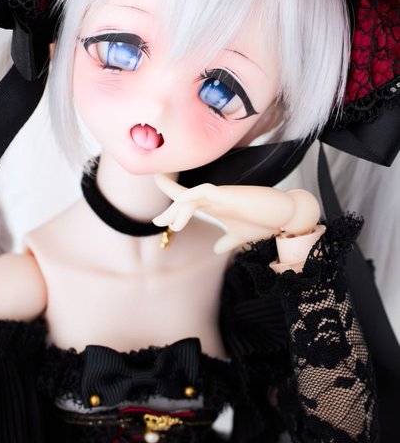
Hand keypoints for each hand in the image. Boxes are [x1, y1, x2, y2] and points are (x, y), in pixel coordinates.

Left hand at [153, 174, 319, 253]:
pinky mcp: (227, 193)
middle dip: (169, 207)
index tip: (157, 207)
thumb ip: (227, 241)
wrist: (287, 216)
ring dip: (176, 209)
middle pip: (184, 197)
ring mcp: (221, 193)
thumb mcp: (240, 236)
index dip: (171, 193)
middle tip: (156, 222)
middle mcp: (215, 196)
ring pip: (190, 195)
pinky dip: (188, 203)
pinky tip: (180, 220)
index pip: (188, 197)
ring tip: (166, 224)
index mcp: (215, 204)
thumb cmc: (266, 222)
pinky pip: (201, 193)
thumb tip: (216, 249)